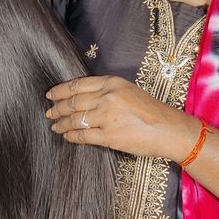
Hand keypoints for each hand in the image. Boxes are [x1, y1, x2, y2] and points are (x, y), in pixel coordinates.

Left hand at [45, 75, 202, 160]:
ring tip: (55, 126)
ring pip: (74, 119)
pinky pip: (82, 136)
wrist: (169, 130)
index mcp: (112, 83)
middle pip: (72, 102)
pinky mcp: (109, 136)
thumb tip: (84, 98)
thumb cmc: (152, 111)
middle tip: (49, 112)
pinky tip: (67, 136)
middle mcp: (107, 97)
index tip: (51, 94)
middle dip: (57, 108)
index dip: (60, 90)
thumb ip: (108, 92)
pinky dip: (71, 136)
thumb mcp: (129, 91)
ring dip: (61, 124)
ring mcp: (107, 117)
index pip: (78, 85)